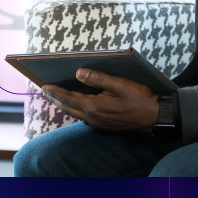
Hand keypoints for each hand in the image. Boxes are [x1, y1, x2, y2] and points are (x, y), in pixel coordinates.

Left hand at [42, 69, 159, 131]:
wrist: (154, 117)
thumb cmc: (139, 98)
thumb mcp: (119, 84)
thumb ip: (98, 78)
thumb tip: (78, 73)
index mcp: (94, 107)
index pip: (68, 98)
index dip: (55, 91)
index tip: (44, 85)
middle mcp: (93, 117)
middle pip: (68, 108)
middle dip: (56, 99)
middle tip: (46, 90)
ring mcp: (99, 123)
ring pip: (76, 113)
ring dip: (65, 104)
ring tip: (59, 96)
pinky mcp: (105, 124)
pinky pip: (84, 117)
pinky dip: (76, 108)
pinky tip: (79, 104)